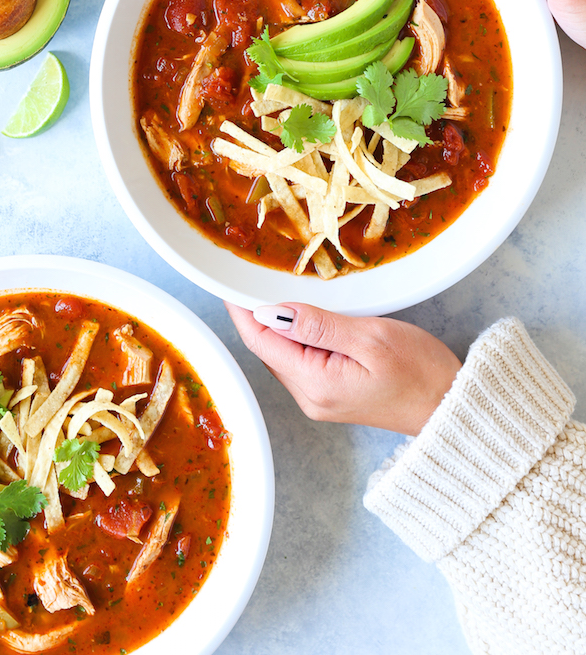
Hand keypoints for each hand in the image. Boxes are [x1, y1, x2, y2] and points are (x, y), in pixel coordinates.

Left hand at [225, 302, 460, 435]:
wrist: (452, 409)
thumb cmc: (421, 373)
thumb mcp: (371, 338)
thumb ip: (318, 325)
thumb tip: (271, 312)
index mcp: (315, 384)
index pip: (261, 342)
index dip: (242, 310)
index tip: (229, 281)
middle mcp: (309, 397)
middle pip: (267, 349)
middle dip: (256, 313)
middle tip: (251, 273)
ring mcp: (319, 398)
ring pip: (282, 354)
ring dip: (276, 323)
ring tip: (273, 286)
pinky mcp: (331, 394)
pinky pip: (301, 360)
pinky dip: (295, 335)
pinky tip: (302, 315)